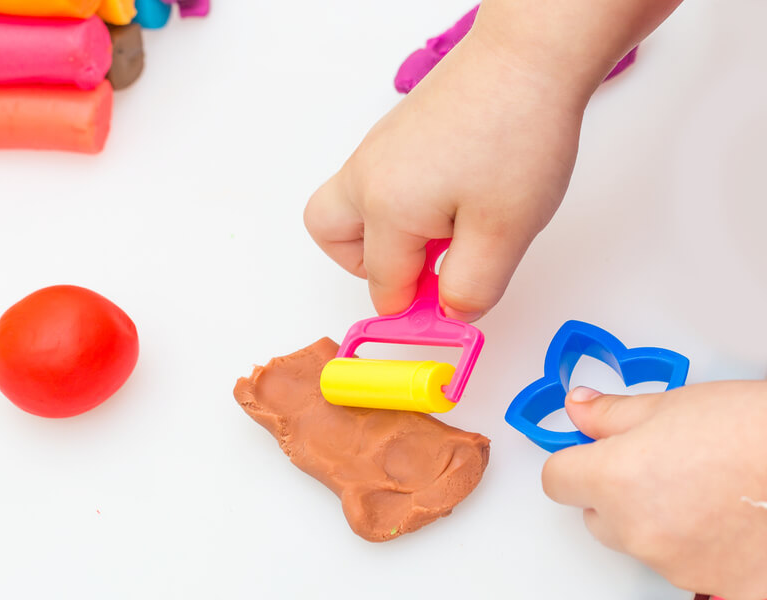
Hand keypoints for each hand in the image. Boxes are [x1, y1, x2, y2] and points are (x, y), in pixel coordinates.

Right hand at [303, 30, 588, 318]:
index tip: (453, 307)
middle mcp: (366, 177)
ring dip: (385, 233)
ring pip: (350, 207)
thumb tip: (452, 312)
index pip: (386, 286)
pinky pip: (375, 181)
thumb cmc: (516, 132)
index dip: (420, 308)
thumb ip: (472, 287)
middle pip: (336, 240)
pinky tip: (454, 195)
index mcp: (386, 209)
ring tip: (442, 232)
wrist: (528, 57)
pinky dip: (400, 203)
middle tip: (425, 270)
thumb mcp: (505, 231)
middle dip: (373, 268)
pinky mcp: (393, 134)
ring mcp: (376, 150)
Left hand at [542, 382, 766, 599]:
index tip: (592, 452)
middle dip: (614, 493)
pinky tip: (723, 520)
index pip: (556, 480)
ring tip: (704, 488)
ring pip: (640, 541)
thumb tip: (577, 408)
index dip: (575, 462)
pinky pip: (682, 565)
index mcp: (614, 480)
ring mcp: (674, 563)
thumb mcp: (671, 403)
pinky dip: (695, 546)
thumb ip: (611, 415)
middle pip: (596, 516)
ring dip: (656, 520)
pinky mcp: (715, 585)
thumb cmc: (753, 429)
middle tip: (659, 465)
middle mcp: (637, 530)